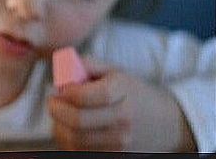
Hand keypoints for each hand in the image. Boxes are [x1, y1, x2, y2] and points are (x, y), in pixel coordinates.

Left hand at [48, 57, 195, 151]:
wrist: (164, 122)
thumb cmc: (132, 92)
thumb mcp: (114, 71)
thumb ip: (87, 65)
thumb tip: (62, 67)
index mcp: (123, 91)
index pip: (86, 96)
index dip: (66, 94)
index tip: (59, 90)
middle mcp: (123, 119)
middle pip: (78, 121)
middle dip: (57, 110)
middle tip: (52, 103)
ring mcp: (121, 142)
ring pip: (76, 139)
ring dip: (59, 126)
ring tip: (59, 115)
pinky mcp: (116, 156)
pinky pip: (81, 152)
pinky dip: (68, 141)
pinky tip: (68, 129)